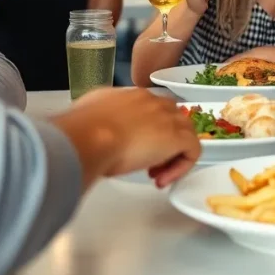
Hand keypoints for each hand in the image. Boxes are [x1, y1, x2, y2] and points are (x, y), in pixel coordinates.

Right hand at [59, 87, 200, 187]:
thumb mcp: (86, 115)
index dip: (147, 131)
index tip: (135, 149)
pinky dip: (181, 167)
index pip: (150, 109)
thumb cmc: (81, 130)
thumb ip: (95, 116)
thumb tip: (93, 124)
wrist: (90, 136)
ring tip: (156, 174)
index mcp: (131, 95)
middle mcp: (152, 101)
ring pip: (184, 133)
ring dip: (172, 156)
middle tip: (147, 164)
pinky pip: (192, 151)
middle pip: (171, 119)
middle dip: (163, 142)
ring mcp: (167, 117)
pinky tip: (162, 179)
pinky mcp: (178, 137)